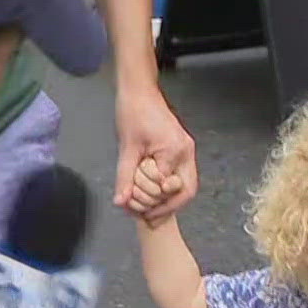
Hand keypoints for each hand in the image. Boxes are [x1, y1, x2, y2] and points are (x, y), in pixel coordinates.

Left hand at [114, 85, 196, 220]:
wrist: (139, 91)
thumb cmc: (133, 113)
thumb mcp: (127, 148)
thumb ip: (125, 177)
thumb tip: (121, 202)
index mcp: (175, 151)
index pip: (171, 190)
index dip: (158, 205)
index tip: (142, 214)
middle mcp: (186, 152)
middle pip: (187, 191)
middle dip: (167, 207)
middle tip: (147, 216)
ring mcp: (185, 150)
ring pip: (184, 185)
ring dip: (166, 199)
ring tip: (146, 207)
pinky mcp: (180, 148)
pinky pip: (177, 174)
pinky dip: (164, 186)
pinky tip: (149, 192)